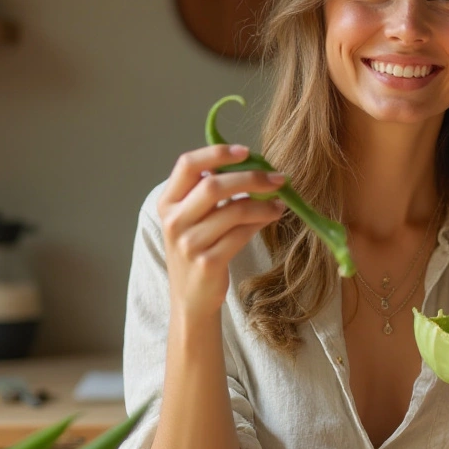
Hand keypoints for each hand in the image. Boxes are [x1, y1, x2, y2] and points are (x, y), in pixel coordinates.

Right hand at [157, 144, 285, 320]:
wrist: (191, 298)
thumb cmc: (197, 249)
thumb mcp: (192, 218)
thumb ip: (208, 191)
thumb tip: (251, 163)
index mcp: (168, 202)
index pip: (187, 165)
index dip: (217, 153)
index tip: (246, 150)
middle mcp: (174, 221)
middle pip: (213, 185)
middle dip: (251, 178)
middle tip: (277, 178)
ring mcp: (189, 243)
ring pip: (234, 210)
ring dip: (264, 203)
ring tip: (280, 202)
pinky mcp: (208, 262)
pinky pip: (242, 233)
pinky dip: (262, 221)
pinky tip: (272, 217)